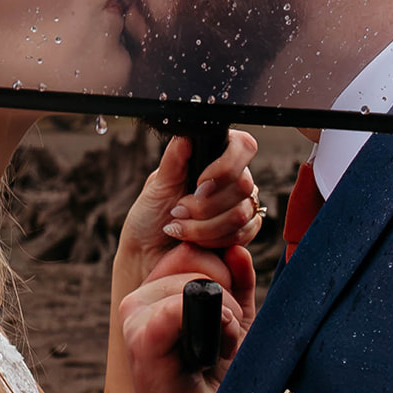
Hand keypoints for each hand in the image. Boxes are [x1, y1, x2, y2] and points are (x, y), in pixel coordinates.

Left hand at [116, 129, 261, 288]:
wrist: (148, 256)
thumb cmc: (150, 218)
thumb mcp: (158, 186)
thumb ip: (174, 160)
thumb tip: (185, 135)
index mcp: (213, 159)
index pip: (242, 146)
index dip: (225, 166)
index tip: (199, 184)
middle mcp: (232, 181)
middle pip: (243, 184)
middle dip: (204, 206)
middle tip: (178, 211)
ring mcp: (242, 206)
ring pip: (241, 213)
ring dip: (204, 227)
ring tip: (180, 229)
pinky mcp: (243, 233)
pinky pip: (243, 234)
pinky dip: (214, 241)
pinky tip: (195, 243)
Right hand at [119, 243, 254, 392]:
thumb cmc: (227, 388)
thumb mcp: (238, 325)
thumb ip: (237, 283)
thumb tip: (236, 247)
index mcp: (160, 292)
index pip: (193, 247)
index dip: (224, 269)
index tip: (233, 314)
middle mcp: (141, 300)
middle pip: (192, 254)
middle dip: (226, 290)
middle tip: (228, 336)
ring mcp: (135, 318)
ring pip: (189, 279)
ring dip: (222, 314)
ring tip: (218, 352)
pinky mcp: (139, 342)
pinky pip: (174, 306)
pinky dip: (207, 324)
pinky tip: (210, 353)